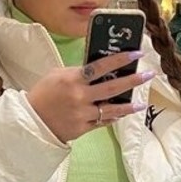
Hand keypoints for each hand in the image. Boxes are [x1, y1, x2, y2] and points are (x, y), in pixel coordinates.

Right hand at [26, 50, 151, 143]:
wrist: (32, 120)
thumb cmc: (44, 94)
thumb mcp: (57, 75)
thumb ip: (78, 72)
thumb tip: (99, 70)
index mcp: (73, 78)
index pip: (101, 66)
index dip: (120, 59)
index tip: (136, 53)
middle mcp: (80, 96)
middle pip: (112, 87)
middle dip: (133, 80)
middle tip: (148, 74)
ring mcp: (82, 114)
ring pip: (111, 108)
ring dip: (129, 105)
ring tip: (141, 102)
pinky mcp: (82, 128)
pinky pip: (102, 122)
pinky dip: (113, 117)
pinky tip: (123, 112)